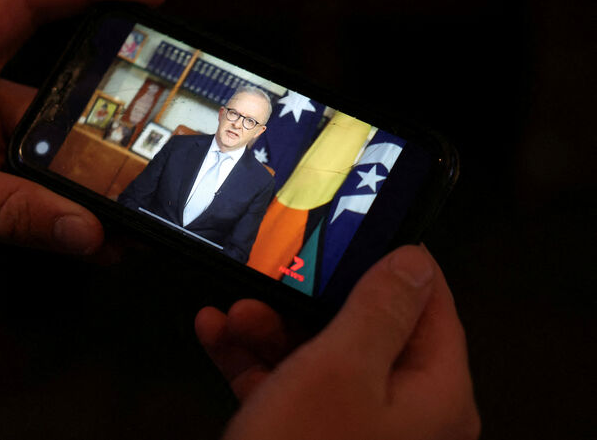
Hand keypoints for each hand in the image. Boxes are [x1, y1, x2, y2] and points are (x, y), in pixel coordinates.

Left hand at [0, 0, 164, 324]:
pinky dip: (57, 218)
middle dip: (103, 120)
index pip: (24, 3)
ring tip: (126, 214)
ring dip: (82, 186)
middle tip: (152, 146)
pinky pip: (26, 198)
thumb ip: (11, 214)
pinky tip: (89, 242)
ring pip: (43, 157)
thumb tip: (87, 228)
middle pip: (51, 94)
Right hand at [195, 245, 479, 439]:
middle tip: (268, 275)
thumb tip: (416, 259)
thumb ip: (381, 308)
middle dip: (306, 299)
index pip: (430, 305)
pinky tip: (214, 335)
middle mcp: (403, 412)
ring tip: (229, 314)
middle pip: (364, 329)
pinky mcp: (310, 439)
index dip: (393, 261)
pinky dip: (252, 363)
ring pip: (318, 357)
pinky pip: (287, 389)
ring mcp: (354, 430)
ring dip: (268, 329)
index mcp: (433, 393)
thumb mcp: (340, 368)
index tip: (349, 227)